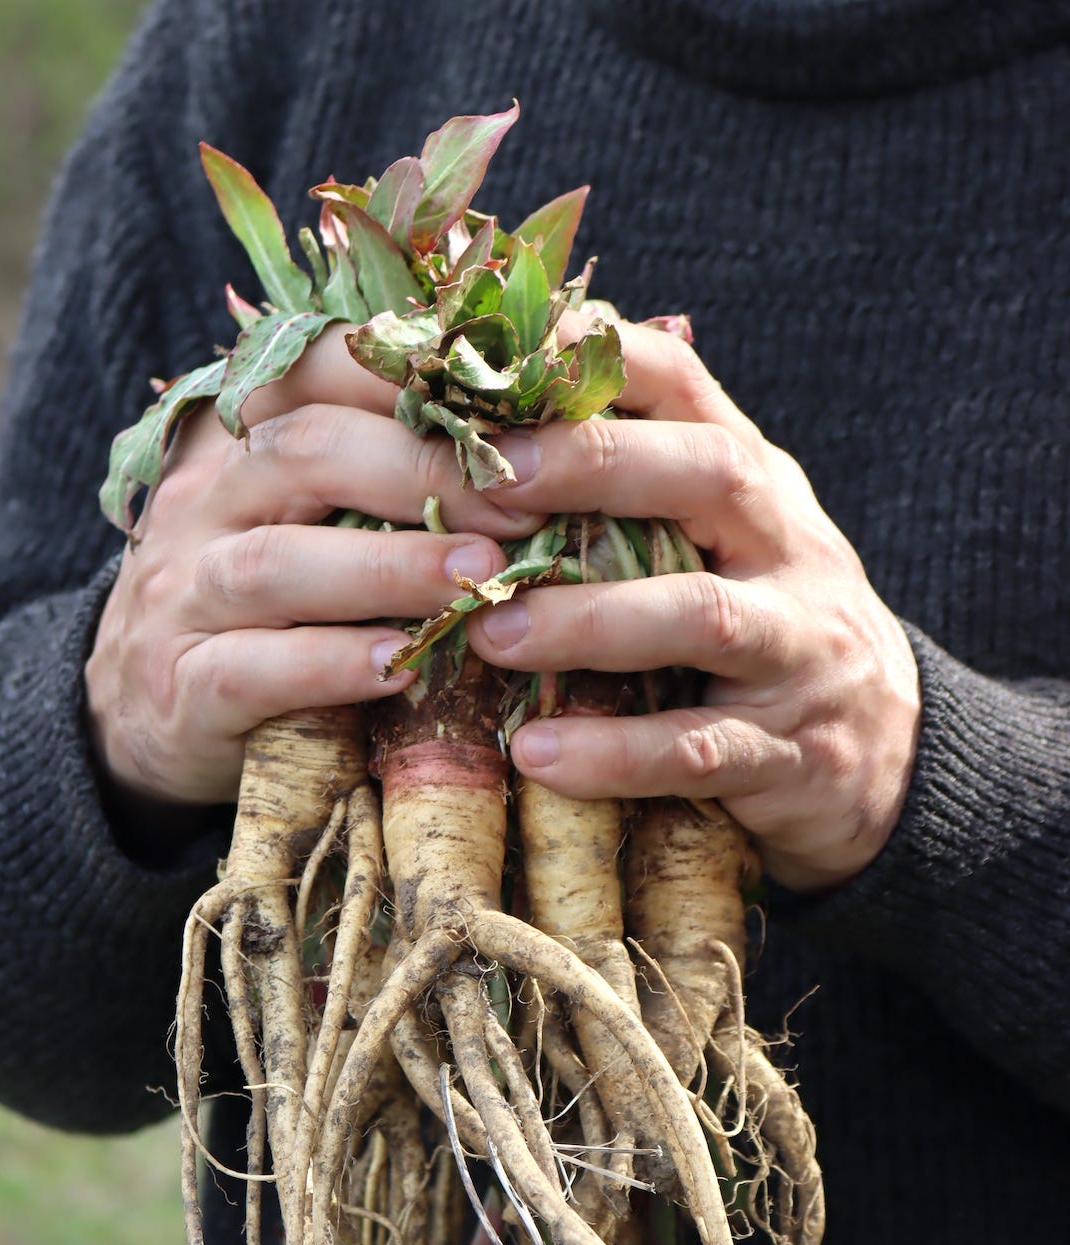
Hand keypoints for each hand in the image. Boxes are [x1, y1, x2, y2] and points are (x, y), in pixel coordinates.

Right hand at [85, 326, 539, 811]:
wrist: (147, 715)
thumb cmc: (271, 604)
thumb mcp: (313, 520)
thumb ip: (390, 474)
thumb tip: (543, 429)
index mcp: (239, 435)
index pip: (317, 370)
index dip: (415, 380)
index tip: (516, 407)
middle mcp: (200, 500)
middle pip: (304, 452)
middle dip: (423, 471)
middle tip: (524, 504)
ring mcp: (179, 593)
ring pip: (277, 562)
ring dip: (388, 569)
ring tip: (479, 579)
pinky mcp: (180, 686)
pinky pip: (252, 667)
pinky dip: (329, 664)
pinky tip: (399, 668)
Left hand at [465, 321, 920, 891]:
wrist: (888, 750)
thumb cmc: (761, 625)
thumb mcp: (725, 538)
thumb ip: (640, 483)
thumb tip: (505, 399)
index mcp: (755, 483)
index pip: (687, 385)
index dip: (603, 359)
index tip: (507, 356)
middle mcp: (786, 549)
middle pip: (710, 475)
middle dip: (598, 467)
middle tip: (492, 483)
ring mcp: (795, 650)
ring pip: (702, 616)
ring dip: (588, 621)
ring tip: (490, 633)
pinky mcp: (786, 753)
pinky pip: (695, 750)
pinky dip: (613, 755)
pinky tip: (536, 754)